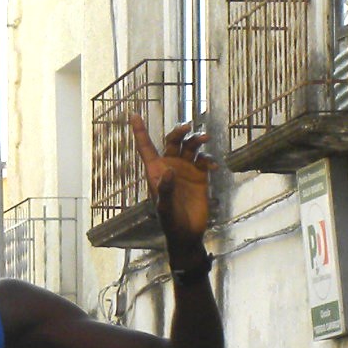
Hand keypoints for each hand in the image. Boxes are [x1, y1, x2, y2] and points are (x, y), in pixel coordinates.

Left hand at [131, 113, 212, 248]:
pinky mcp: (200, 176)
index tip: (133, 115)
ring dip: (196, 140)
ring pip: (190, 147)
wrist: (188, 233)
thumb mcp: (164, 208)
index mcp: (156, 171)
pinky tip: (213, 166)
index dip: (140, 131)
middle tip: (187, 127)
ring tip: (205, 138)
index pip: (146, 147)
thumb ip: (165, 190)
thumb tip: (168, 170)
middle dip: (179, 131)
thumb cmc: (170, 222)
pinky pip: (204, 160)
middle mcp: (170, 166)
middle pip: (172, 141)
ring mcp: (186, 170)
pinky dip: (208, 159)